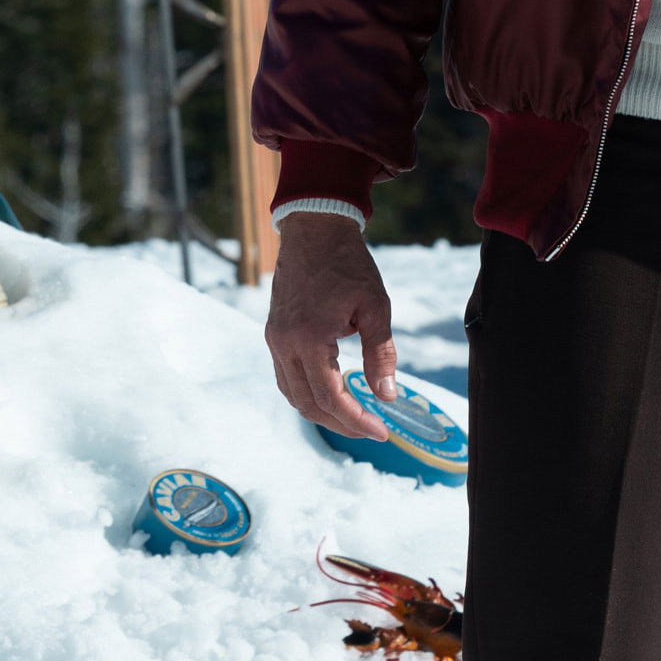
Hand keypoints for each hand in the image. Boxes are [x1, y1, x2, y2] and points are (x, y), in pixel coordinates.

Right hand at [264, 214, 396, 438]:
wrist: (314, 229)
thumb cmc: (348, 264)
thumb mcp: (375, 307)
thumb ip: (381, 354)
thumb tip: (387, 396)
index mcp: (308, 338)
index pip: (330, 397)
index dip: (356, 420)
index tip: (381, 432)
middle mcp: (284, 343)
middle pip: (307, 403)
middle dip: (340, 423)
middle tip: (371, 430)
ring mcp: (274, 339)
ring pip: (292, 394)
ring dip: (322, 412)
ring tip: (354, 416)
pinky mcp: (274, 333)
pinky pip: (285, 376)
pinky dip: (307, 393)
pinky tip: (332, 393)